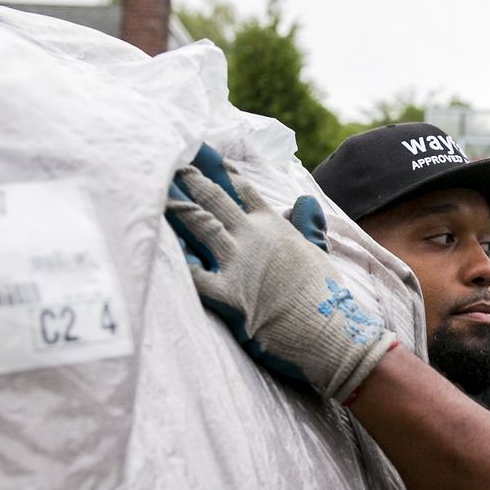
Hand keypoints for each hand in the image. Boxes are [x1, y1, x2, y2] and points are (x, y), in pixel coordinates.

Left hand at [165, 145, 397, 401]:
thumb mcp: (318, 253)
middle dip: (189, 179)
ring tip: (155, 189)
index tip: (200, 154)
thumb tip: (304, 200)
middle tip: (167, 163)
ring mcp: (239, 264)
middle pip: (213, 199)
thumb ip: (307, 225)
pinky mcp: (228, 297)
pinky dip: (176, 261)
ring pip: (199, 225)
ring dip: (176, 206)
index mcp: (273, 226)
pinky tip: (159, 247)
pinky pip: (193, 275)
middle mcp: (253, 237)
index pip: (241, 189)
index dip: (219, 171)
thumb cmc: (327, 299)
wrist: (333, 335)